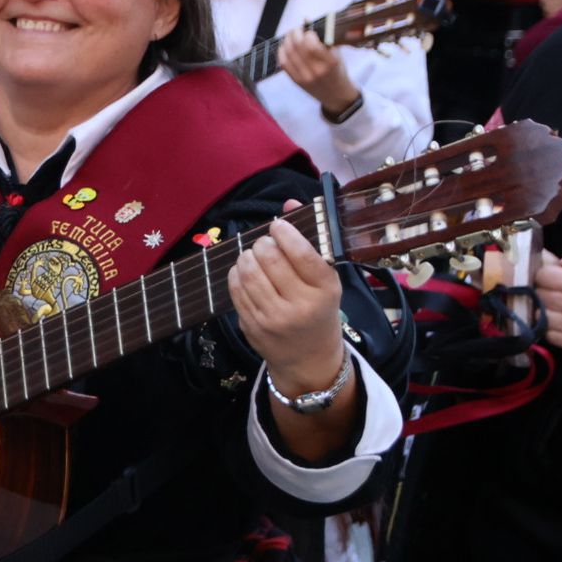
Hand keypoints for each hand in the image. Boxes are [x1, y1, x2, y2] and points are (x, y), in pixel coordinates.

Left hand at [227, 212, 344, 395]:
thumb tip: (288, 202)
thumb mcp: (325, 279)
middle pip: (269, 257)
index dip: (285, 232)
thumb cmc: (319, 309)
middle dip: (264, 243)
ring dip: (248, 255)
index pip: (301, 253)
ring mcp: (273, 318)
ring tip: (256, 256)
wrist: (308, 359)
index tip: (278, 225)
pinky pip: (235, 286)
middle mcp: (300, 306)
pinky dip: (237, 272)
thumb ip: (309, 240)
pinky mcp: (251, 325)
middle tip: (267, 244)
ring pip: (248, 270)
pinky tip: (247, 273)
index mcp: (324, 291)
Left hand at [278, 28, 359, 116]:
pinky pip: (283, 63)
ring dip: (287, 40)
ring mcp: (305, 77)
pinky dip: (282, 51)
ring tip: (291, 36)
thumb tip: (306, 19)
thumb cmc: (337, 70)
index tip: (309, 31)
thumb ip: (322, 36)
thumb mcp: (335, 52)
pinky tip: (285, 46)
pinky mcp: (296, 81)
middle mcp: (316, 70)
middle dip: (295, 33)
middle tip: (297, 29)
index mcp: (330, 62)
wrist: (336, 94)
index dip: (307, 33)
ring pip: (288, 53)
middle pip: (297, 46)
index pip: (311, 43)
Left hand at [535, 244, 561, 354]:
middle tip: (550, 288)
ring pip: (539, 315)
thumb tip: (558, 261)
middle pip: (538, 295)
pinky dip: (548, 326)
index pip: (543, 276)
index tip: (550, 274)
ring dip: (541, 308)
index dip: (544, 272)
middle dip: (541, 288)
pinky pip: (549, 335)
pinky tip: (556, 320)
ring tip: (551, 304)